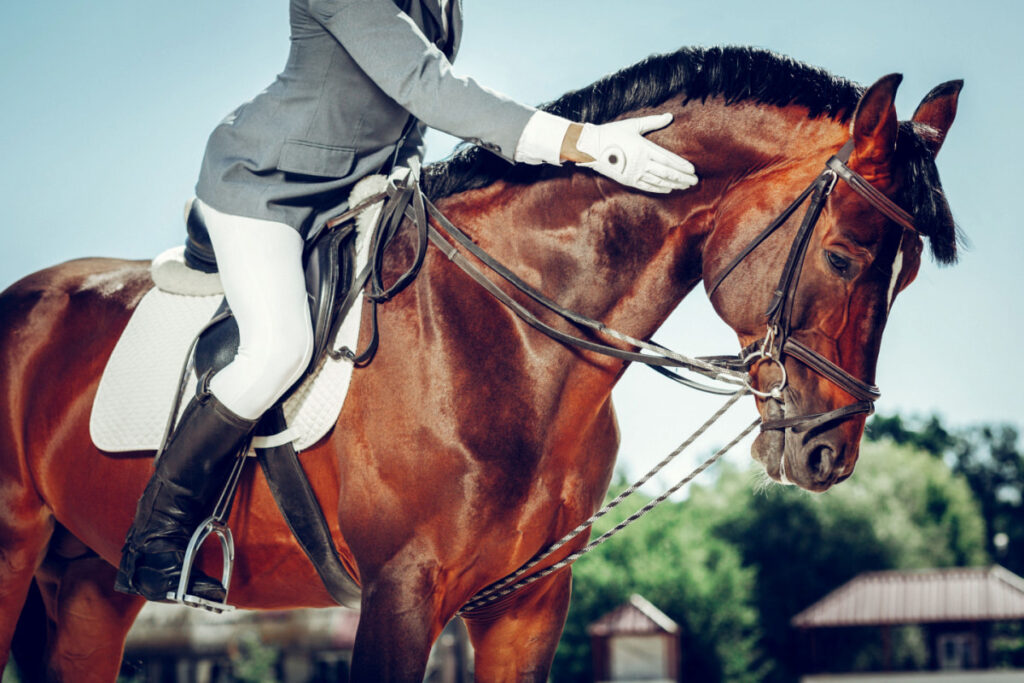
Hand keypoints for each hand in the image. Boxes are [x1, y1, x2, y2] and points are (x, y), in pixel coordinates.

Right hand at [567, 113, 697, 192]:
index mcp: (644, 148)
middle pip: (667, 172)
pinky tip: (669, 189)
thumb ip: (653, 122)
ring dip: (674, 184)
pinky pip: (647, 186)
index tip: (693, 170)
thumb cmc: (612, 133)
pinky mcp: (627, 180)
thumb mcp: (633, 125)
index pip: (668, 159)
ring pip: (659, 181)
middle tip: (695, 181)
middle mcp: (641, 163)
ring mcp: (634, 173)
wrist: (590, 147)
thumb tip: (669, 116)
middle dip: (682, 177)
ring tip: (686, 186)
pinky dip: (659, 188)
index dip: (681, 165)